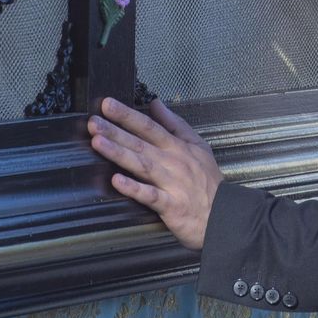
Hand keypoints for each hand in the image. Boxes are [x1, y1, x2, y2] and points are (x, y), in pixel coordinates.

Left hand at [87, 96, 222, 249]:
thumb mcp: (198, 145)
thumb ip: (175, 124)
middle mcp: (172, 162)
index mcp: (177, 147)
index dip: (128, 115)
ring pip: (141, 165)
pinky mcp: (170, 205)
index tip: (108, 105)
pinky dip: (134, 188)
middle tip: (94, 122)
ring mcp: (171, 183)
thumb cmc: (209, 181)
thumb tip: (156, 104)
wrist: (224, 213)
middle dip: (115, 131)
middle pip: (140, 143)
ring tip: (98, 143)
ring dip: (119, 153)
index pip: (149, 126)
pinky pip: (150, 195)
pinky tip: (117, 181)